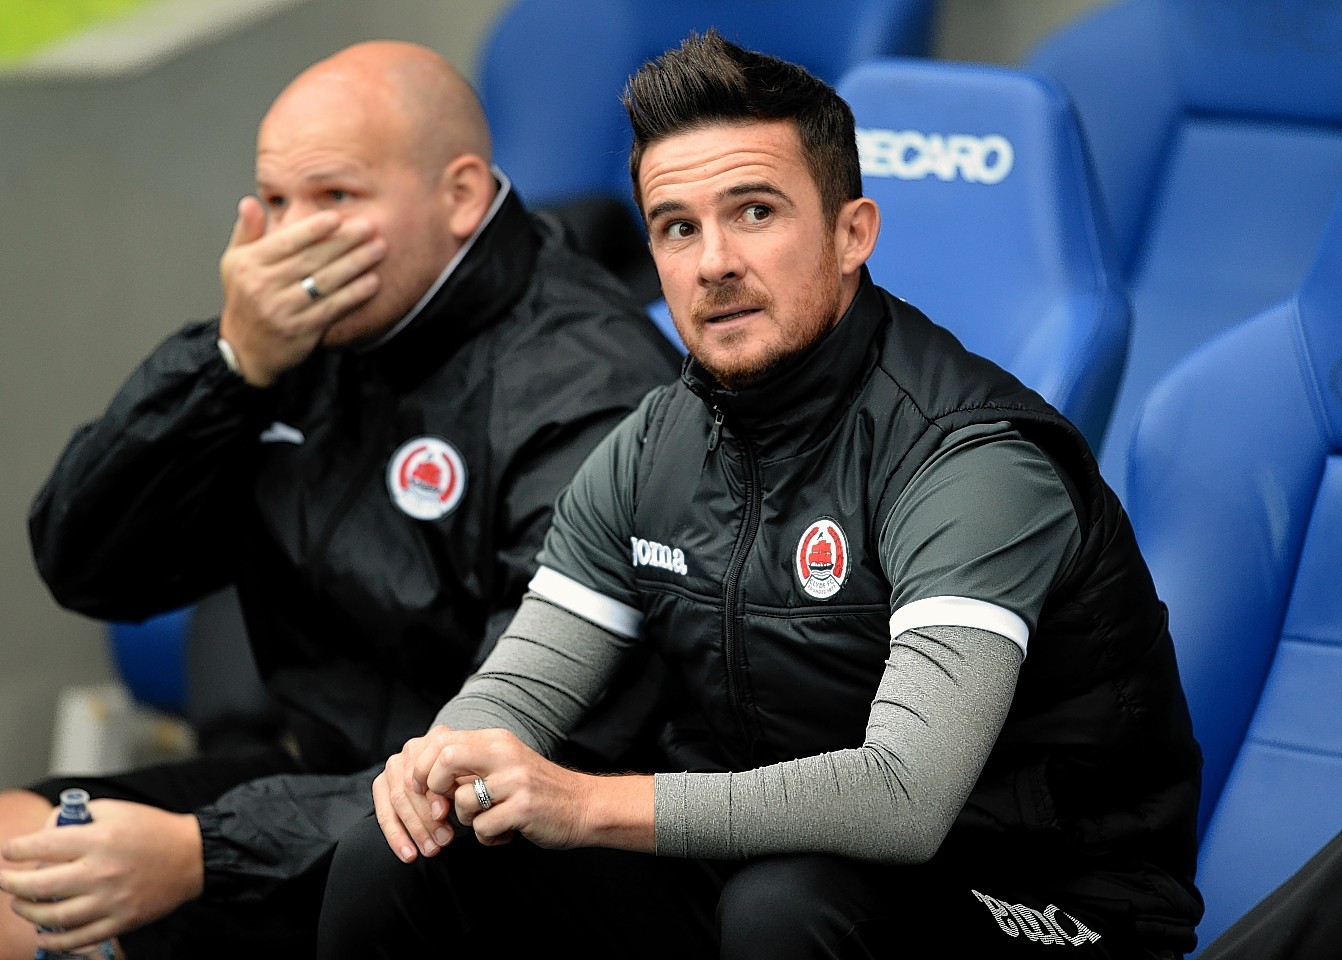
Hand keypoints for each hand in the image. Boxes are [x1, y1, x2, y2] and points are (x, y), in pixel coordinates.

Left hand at [0, 800, 202, 952]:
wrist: (192, 856)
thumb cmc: (153, 829)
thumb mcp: (116, 810)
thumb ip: (78, 817)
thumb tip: (44, 833)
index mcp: (100, 839)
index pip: (42, 846)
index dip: (17, 849)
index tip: (10, 850)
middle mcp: (101, 871)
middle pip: (39, 885)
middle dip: (10, 882)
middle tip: (4, 879)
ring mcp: (110, 900)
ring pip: (53, 916)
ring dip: (27, 910)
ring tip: (20, 903)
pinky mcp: (121, 921)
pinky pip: (78, 937)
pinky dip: (54, 938)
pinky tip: (43, 932)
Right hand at [217, 196, 385, 385]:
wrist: (246, 348)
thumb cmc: (246, 297)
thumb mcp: (235, 262)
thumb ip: (247, 231)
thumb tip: (251, 201)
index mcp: (249, 264)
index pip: (286, 241)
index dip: (313, 229)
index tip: (337, 217)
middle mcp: (263, 286)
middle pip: (311, 259)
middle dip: (344, 241)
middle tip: (369, 226)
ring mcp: (282, 310)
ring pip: (325, 282)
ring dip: (356, 264)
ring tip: (378, 249)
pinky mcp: (300, 330)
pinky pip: (332, 308)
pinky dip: (354, 295)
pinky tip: (373, 282)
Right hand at [373, 726, 457, 862]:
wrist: (458, 771)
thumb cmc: (470, 777)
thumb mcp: (471, 778)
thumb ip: (458, 788)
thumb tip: (440, 812)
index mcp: (436, 740)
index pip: (428, 770)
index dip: (434, 797)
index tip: (445, 819)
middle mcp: (412, 748)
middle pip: (410, 787)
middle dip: (425, 820)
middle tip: (440, 843)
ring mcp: (394, 764)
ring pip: (397, 801)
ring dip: (413, 831)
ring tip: (430, 850)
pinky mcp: (381, 782)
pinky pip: (383, 812)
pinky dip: (396, 836)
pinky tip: (408, 854)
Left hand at [375, 727, 654, 860]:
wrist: (585, 806)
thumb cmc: (538, 790)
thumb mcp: (505, 765)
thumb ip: (471, 764)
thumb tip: (424, 775)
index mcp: (497, 740)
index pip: (442, 741)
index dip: (423, 768)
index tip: (423, 790)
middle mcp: (505, 754)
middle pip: (445, 759)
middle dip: (433, 788)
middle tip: (441, 810)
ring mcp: (516, 780)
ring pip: (462, 802)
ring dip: (467, 821)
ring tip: (489, 821)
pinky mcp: (523, 808)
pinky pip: (482, 828)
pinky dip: (488, 838)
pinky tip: (505, 834)